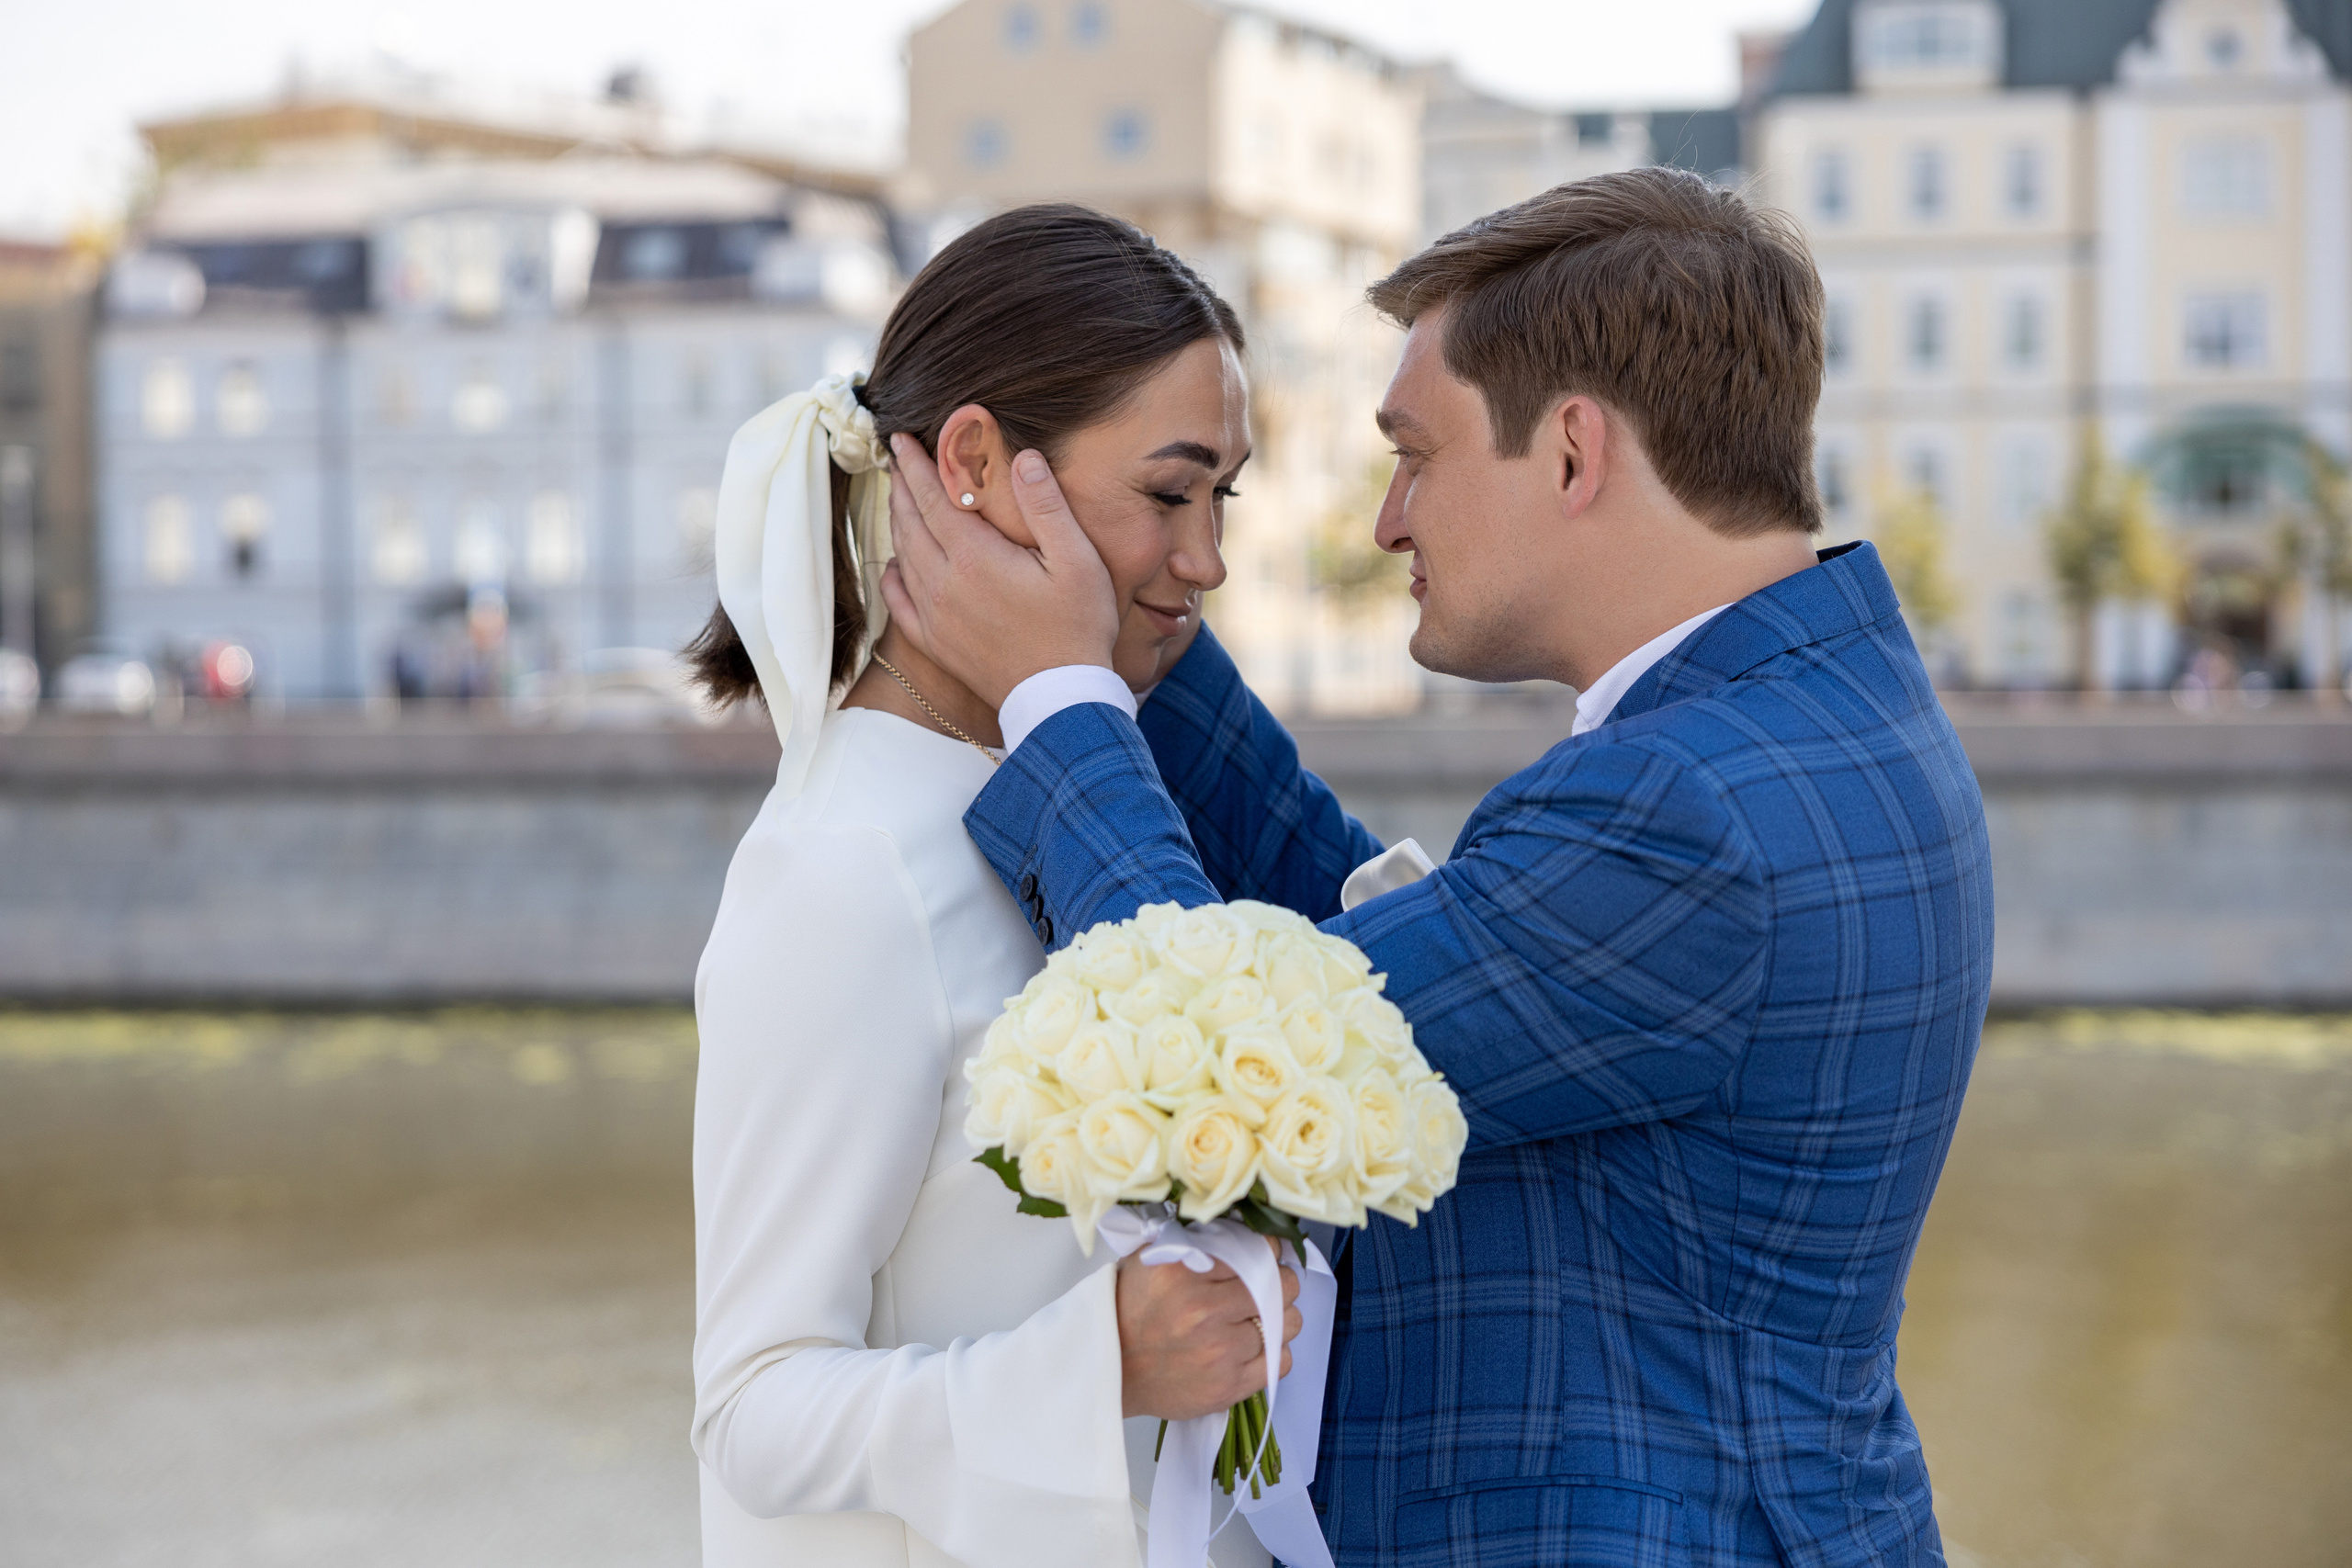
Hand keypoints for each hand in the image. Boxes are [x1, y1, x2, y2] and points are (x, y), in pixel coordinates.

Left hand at [879, 435, 1121, 707]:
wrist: (1060, 701)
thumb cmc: (1078, 629)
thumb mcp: (1078, 560)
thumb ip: (1047, 506)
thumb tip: (1023, 458)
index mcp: (975, 556)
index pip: (933, 496)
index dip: (917, 464)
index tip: (901, 439)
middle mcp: (944, 583)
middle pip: (911, 522)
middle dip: (901, 485)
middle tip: (895, 460)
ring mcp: (935, 616)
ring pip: (903, 556)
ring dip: (897, 522)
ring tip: (897, 499)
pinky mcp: (936, 644)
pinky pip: (900, 602)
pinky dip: (894, 576)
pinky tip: (896, 565)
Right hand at [1117, 1236, 1303, 1420]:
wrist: (1112, 1368)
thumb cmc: (1132, 1313)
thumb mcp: (1151, 1259)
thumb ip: (1196, 1242)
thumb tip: (1244, 1231)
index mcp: (1180, 1272)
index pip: (1254, 1250)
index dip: (1268, 1250)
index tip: (1266, 1254)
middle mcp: (1202, 1311)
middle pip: (1280, 1286)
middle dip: (1280, 1283)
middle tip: (1267, 1286)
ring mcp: (1217, 1352)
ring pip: (1287, 1323)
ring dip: (1279, 1318)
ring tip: (1258, 1318)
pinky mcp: (1227, 1386)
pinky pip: (1280, 1361)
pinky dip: (1274, 1351)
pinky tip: (1254, 1346)